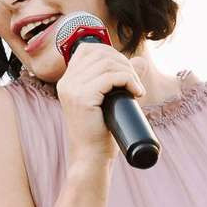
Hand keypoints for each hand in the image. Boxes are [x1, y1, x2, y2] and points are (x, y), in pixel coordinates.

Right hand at [55, 41, 144, 170]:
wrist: (91, 157)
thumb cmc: (101, 132)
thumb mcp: (109, 100)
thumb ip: (120, 78)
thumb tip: (140, 60)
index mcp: (68, 81)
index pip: (88, 49)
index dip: (111, 54)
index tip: (126, 71)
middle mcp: (66, 82)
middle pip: (100, 54)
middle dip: (124, 63)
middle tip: (135, 84)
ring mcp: (72, 89)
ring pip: (107, 64)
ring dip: (129, 73)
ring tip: (137, 90)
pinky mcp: (82, 98)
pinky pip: (111, 77)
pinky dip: (129, 81)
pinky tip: (136, 93)